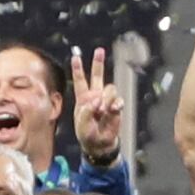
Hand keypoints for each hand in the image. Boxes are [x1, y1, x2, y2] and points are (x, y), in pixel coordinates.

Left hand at [71, 47, 122, 161]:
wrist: (99, 143)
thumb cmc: (87, 134)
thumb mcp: (81, 124)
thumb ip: (86, 111)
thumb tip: (97, 100)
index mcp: (83, 98)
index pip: (80, 81)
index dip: (77, 69)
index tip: (75, 57)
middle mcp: (95, 96)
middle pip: (97, 76)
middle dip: (98, 63)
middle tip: (99, 50)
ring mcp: (107, 100)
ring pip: (110, 88)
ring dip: (106, 98)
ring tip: (102, 111)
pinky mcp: (116, 107)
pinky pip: (118, 100)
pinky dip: (115, 105)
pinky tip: (112, 110)